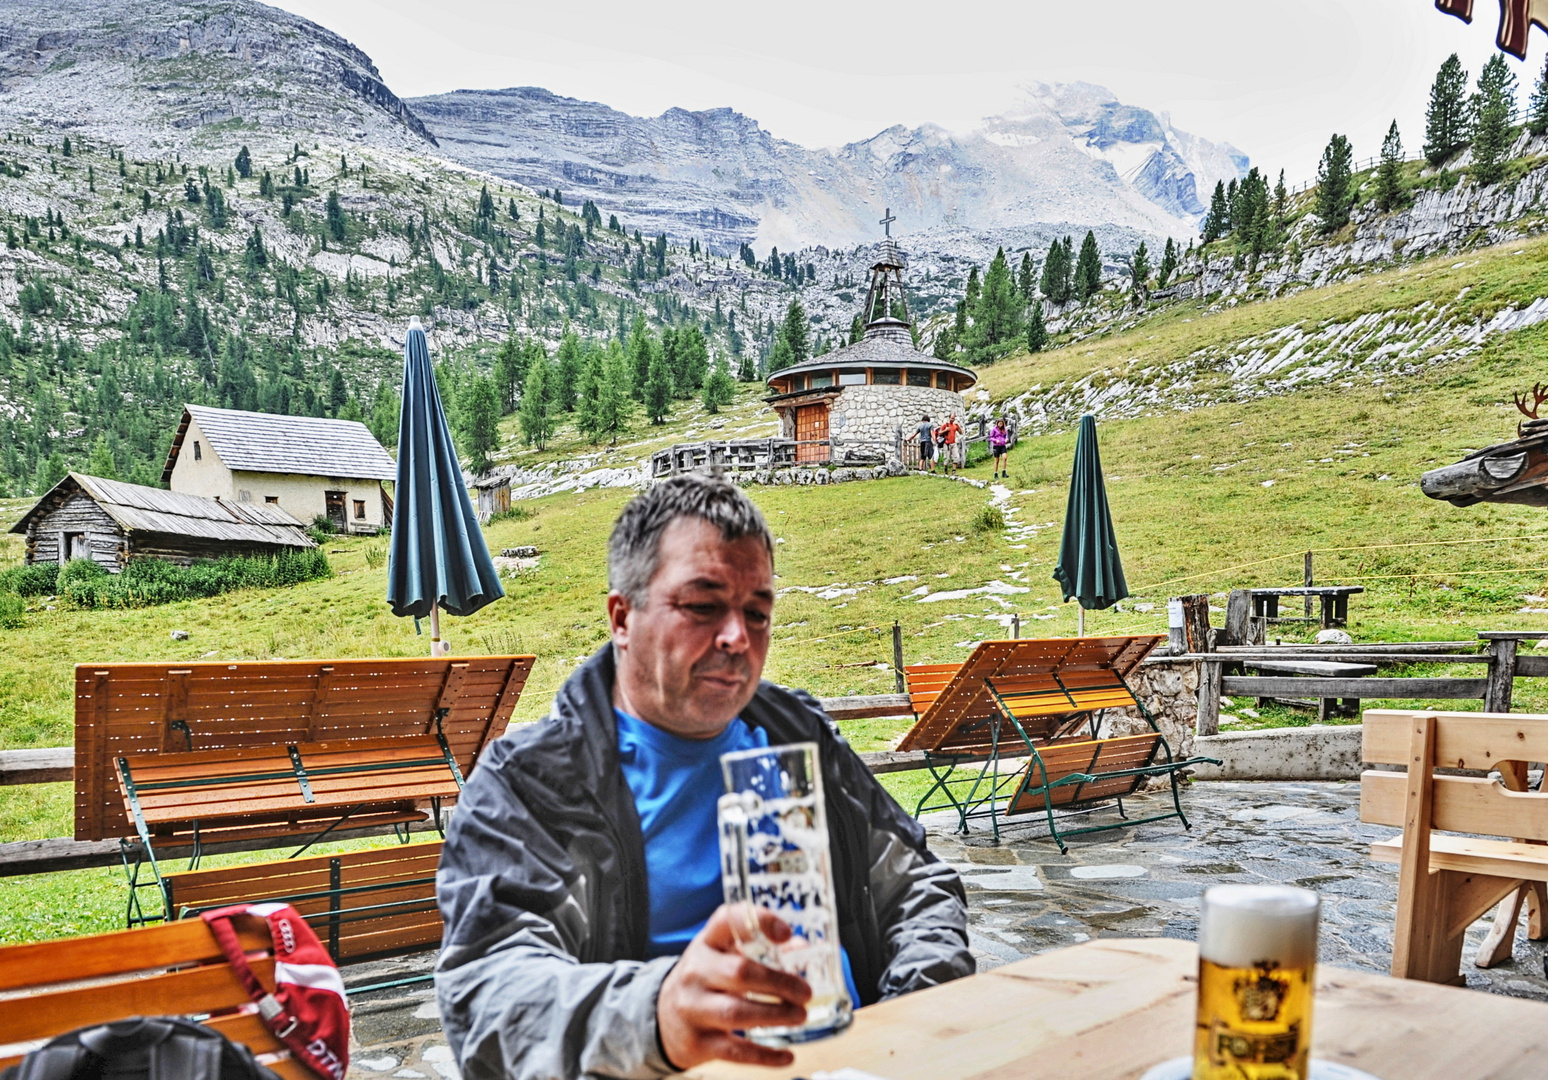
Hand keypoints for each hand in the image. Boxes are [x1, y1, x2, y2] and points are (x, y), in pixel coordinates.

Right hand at [656, 904, 810, 1070]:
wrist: (662, 1016)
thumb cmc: (706, 979)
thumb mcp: (724, 956)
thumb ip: (761, 948)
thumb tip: (802, 948)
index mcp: (707, 943)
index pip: (728, 921)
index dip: (759, 922)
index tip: (786, 933)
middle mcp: (696, 972)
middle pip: (739, 972)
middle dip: (779, 983)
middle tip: (805, 992)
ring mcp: (693, 1008)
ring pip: (736, 1013)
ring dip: (775, 1015)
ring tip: (800, 1016)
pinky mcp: (697, 1042)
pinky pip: (734, 1051)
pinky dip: (765, 1055)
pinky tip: (787, 1055)